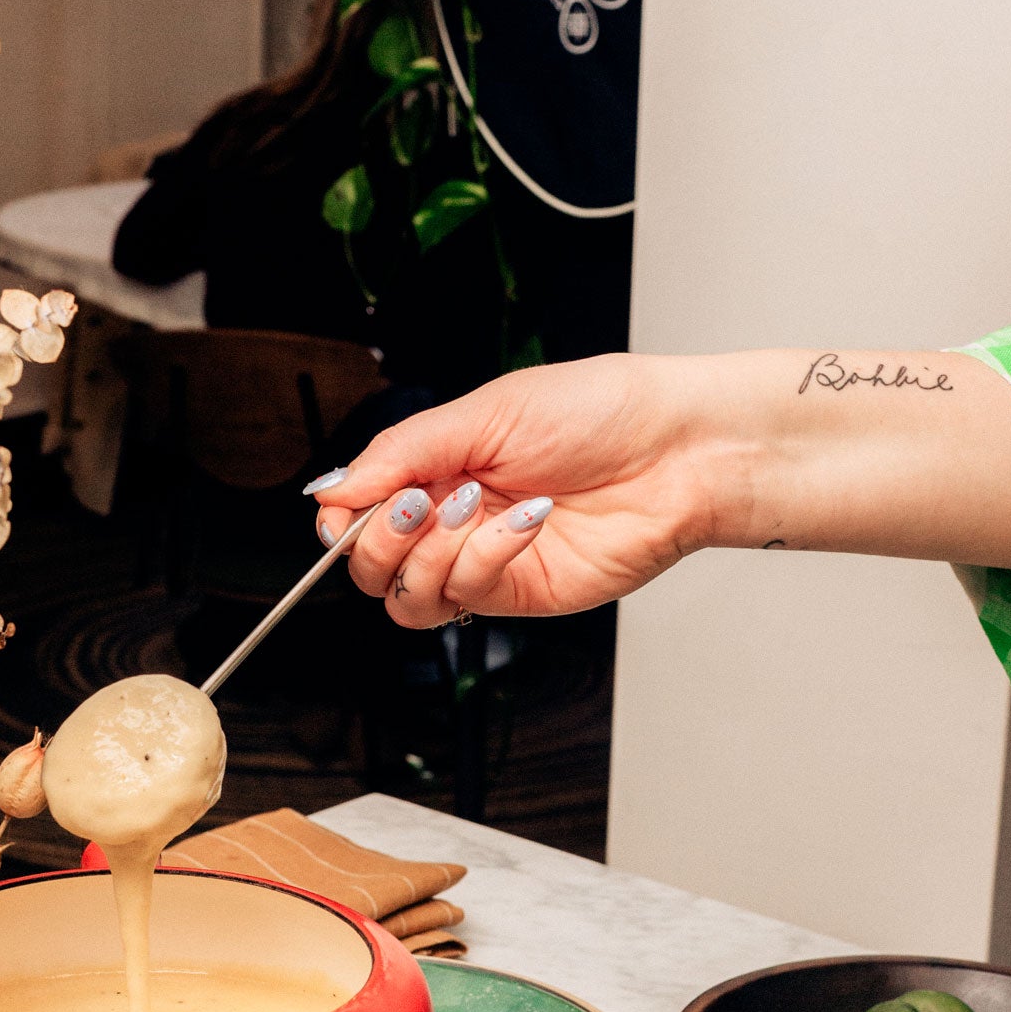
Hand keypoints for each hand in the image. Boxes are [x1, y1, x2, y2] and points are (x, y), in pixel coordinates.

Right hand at [307, 342, 1010, 629]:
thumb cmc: (602, 411)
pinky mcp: (524, 594)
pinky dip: (484, 559)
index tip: (346, 506)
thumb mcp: (484, 413)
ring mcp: (487, 563)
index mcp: (438, 470)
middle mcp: (454, 522)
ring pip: (409, 600)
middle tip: (415, 505)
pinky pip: (469, 599)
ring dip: (431, 554)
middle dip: (378, 541)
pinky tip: (525, 521)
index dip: (340, 520)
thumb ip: (401, 454)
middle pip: (370, 570)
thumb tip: (330, 491)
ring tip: (476, 505)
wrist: (679, 446)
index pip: (356, 516)